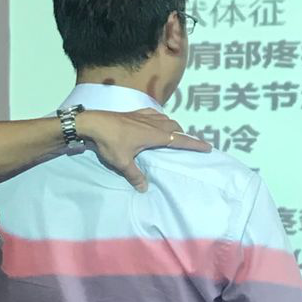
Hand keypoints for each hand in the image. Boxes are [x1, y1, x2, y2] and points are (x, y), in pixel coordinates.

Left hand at [79, 109, 210, 190]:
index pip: (179, 139)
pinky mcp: (134, 112)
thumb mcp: (122, 162)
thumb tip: (144, 188)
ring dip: (173, 126)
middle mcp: (153, 123)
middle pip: (175, 127)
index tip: (207, 146)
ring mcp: (144, 116)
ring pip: (165, 119)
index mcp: (154, 135)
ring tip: (174, 134)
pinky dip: (160, 117)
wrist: (93, 123)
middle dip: (184, 135)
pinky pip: (153, 113)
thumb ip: (135, 175)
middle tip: (188, 143)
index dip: (194, 144)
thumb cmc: (110, 142)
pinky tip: (156, 120)